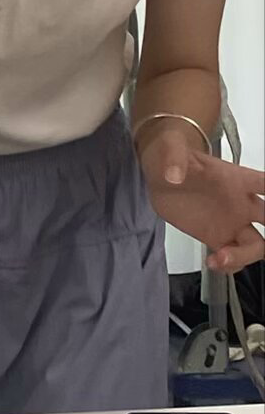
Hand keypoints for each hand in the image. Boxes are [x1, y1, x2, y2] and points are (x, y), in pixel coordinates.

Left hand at [141, 124, 264, 273]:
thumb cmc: (173, 155)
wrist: (158, 171)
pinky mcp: (215, 237)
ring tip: (219, 258)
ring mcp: (230, 222)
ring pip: (254, 246)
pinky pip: (232, 258)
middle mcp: (241, 203)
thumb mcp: (171, 148)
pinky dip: (229, 265)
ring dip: (243, 256)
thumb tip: (174, 175)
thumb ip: (175, 159)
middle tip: (249, 246)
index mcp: (237, 179)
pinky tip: (213, 263)